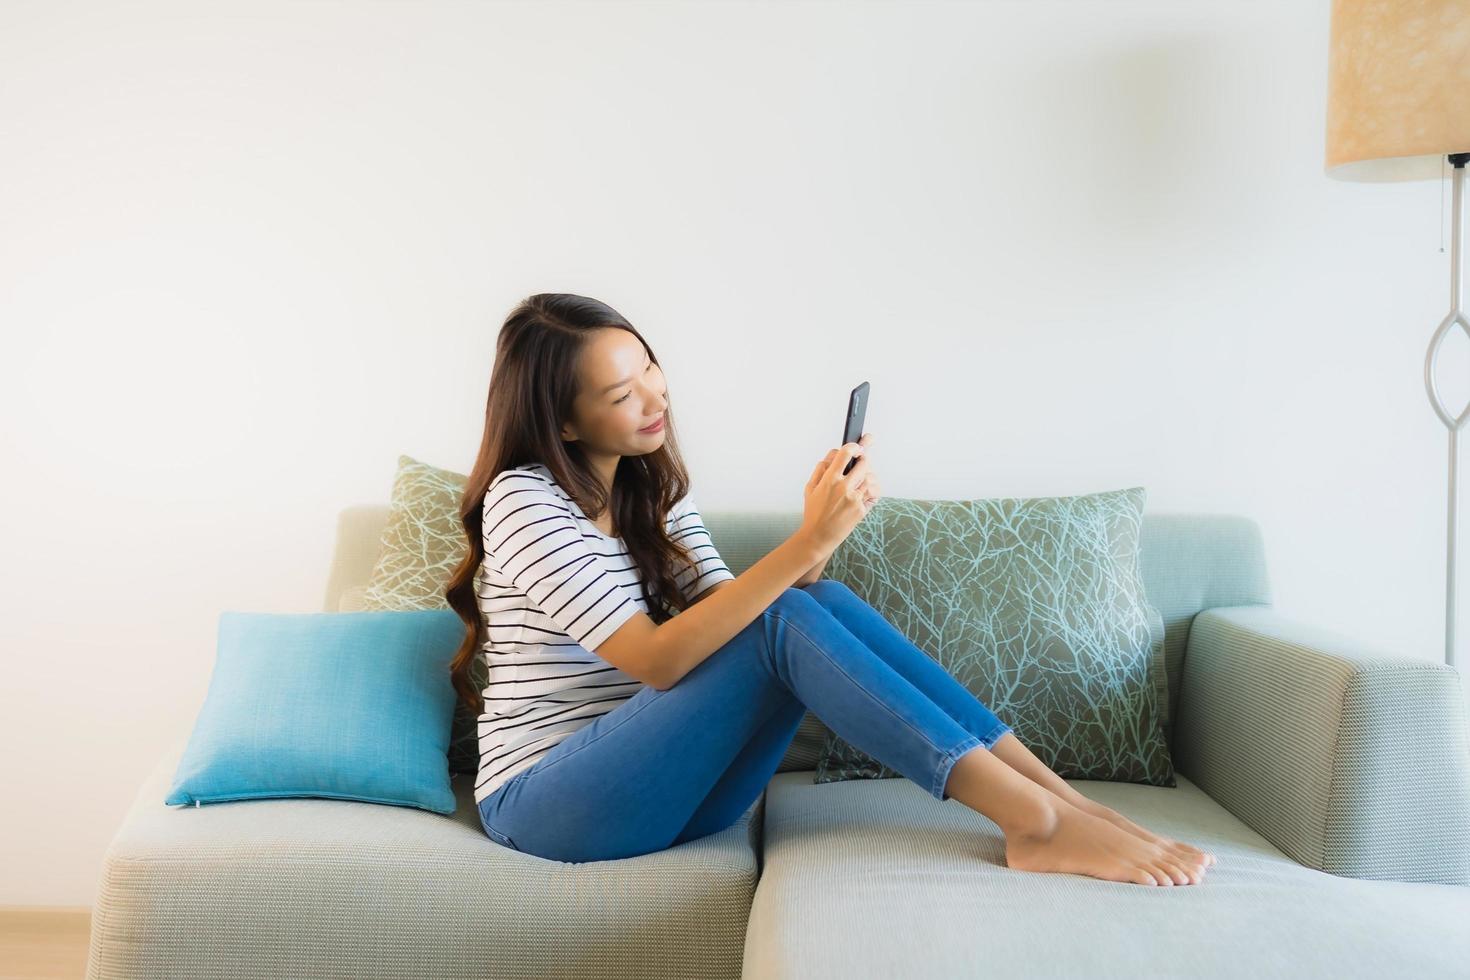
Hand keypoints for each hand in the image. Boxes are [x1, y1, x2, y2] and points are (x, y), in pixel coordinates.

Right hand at [800, 432, 877, 555]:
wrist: (818, 537)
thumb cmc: (813, 513)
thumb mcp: (810, 488)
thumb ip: (821, 469)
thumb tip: (833, 455)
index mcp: (829, 479)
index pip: (845, 453)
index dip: (854, 446)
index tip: (856, 446)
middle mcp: (843, 487)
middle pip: (864, 463)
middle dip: (864, 458)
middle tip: (862, 458)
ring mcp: (854, 498)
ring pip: (870, 477)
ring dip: (868, 475)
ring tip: (861, 478)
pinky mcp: (861, 509)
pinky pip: (873, 493)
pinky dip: (872, 489)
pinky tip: (865, 491)